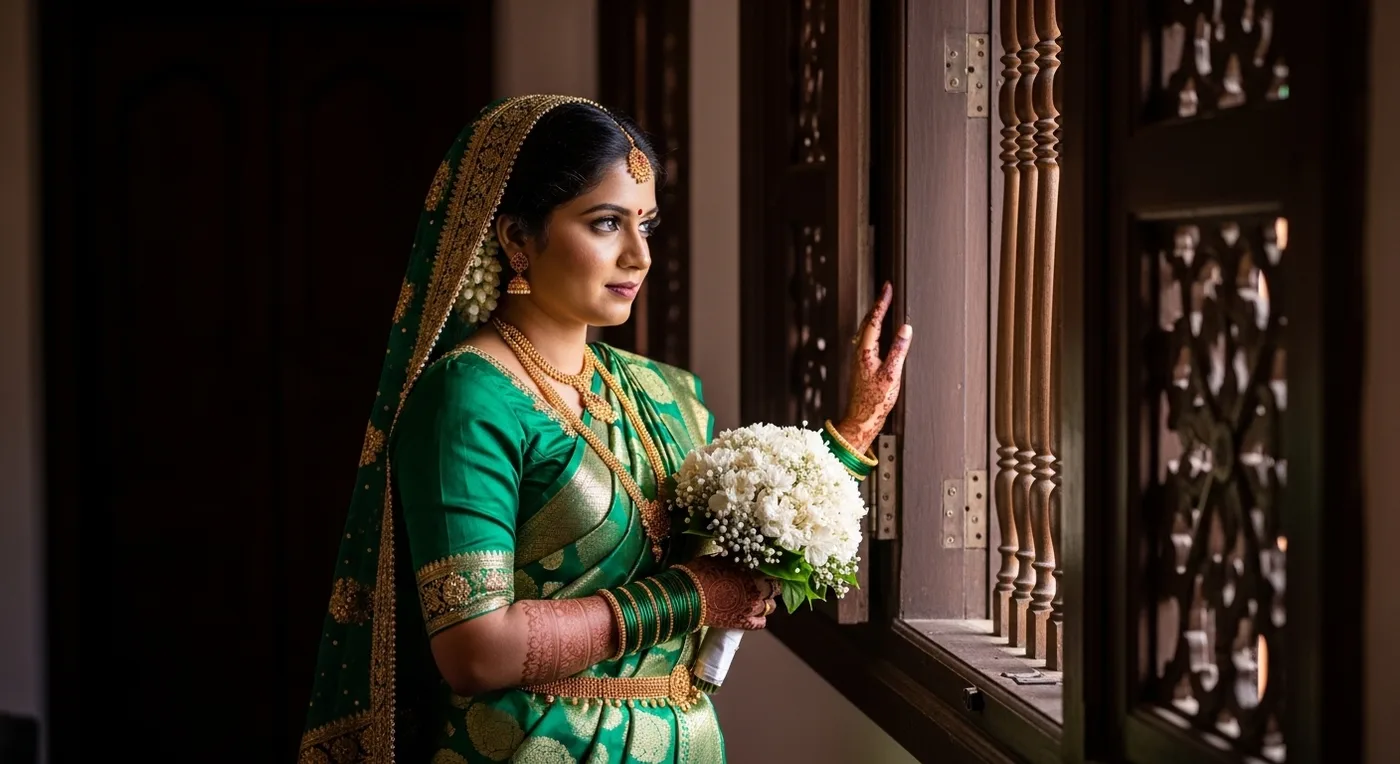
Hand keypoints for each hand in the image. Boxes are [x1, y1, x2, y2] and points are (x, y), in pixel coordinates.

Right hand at [679, 556, 780, 630]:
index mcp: (753, 574)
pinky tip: (753, 613)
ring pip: (770, 607)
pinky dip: (760, 618)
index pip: (774, 573)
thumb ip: (738, 559)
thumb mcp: (721, 558)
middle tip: (761, 583)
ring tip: (755, 597)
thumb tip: (746, 555)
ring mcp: (751, 610)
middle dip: (770, 586)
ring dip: (765, 601)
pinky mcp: (742, 624)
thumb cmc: (701, 572)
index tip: (765, 570)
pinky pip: (761, 623)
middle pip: (775, 590)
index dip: (770, 572)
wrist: (685, 595)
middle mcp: (757, 592)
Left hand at [837, 281, 912, 453]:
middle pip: (867, 322)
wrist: (860, 418)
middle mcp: (859, 352)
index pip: (874, 320)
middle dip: (877, 306)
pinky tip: (876, 334)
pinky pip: (866, 339)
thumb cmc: (875, 400)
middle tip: (885, 292)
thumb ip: (899, 350)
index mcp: (866, 351)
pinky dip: (872, 329)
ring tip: (881, 307)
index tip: (887, 288)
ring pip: (865, 330)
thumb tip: (905, 329)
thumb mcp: (892, 374)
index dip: (882, 303)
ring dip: (873, 316)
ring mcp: (858, 359)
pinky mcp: (860, 366)